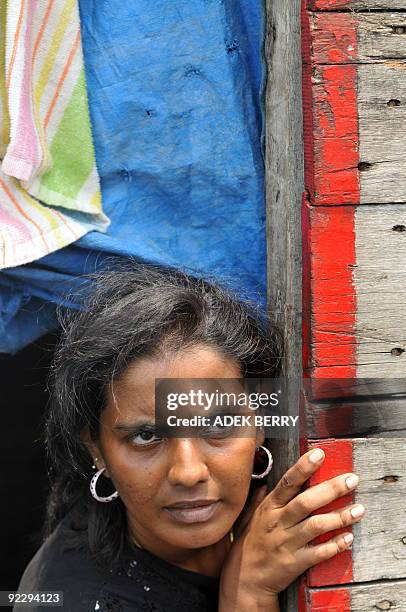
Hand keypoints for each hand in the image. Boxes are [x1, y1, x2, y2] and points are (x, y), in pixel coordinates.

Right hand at [219, 448, 365, 608]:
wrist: (244, 578)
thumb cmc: (250, 543)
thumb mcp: (250, 516)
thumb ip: (260, 498)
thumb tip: (266, 481)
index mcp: (269, 507)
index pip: (287, 482)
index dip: (303, 467)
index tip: (319, 454)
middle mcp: (278, 522)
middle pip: (306, 502)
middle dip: (331, 489)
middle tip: (352, 479)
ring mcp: (287, 543)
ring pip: (315, 526)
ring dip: (339, 517)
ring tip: (359, 509)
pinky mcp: (295, 562)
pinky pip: (318, 553)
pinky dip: (335, 546)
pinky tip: (348, 538)